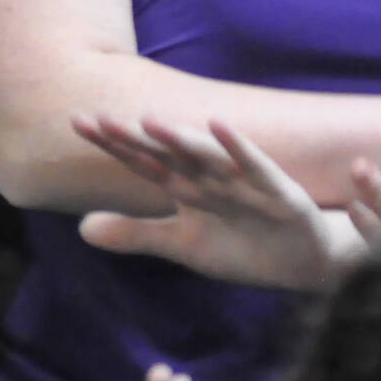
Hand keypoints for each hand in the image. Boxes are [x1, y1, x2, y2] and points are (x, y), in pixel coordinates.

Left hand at [76, 118, 360, 289]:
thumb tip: (81, 228)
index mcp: (186, 186)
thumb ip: (135, 234)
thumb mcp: (182, 245)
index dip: (112, 143)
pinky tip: (220, 126)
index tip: (77, 121)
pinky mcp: (278, 193)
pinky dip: (239, 149)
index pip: (141, 161)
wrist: (302, 263)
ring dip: (180, 138)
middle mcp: (210, 176)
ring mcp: (243, 182)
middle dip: (135, 137)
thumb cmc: (242, 246)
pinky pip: (256, 167)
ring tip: (149, 121)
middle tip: (99, 117)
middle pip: (166, 152)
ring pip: (206, 157)